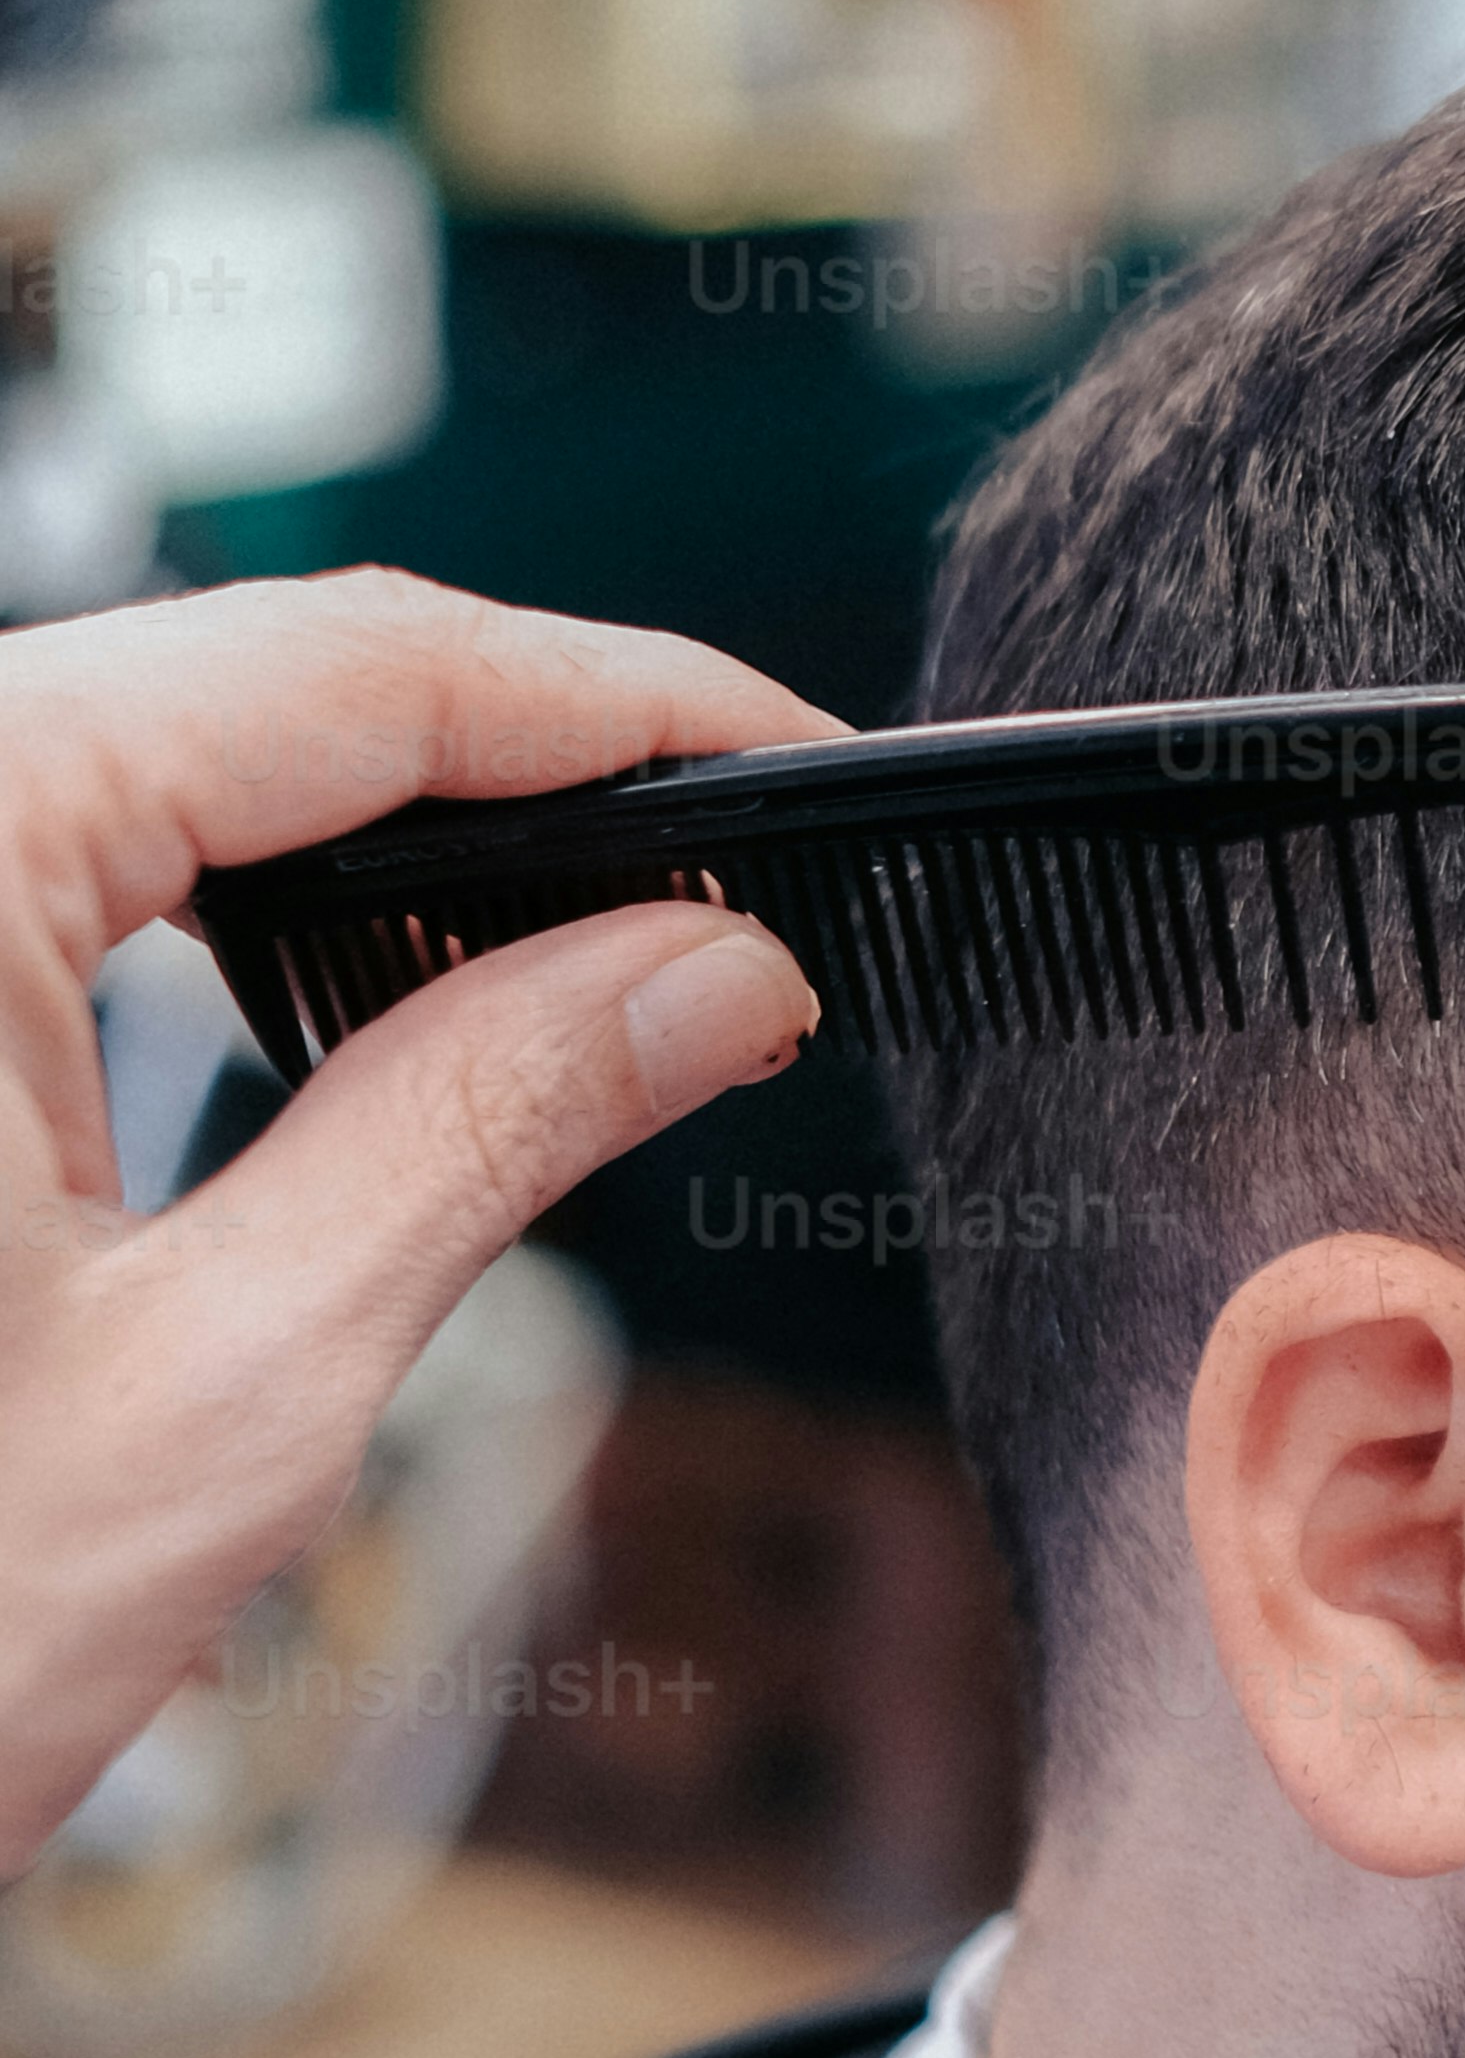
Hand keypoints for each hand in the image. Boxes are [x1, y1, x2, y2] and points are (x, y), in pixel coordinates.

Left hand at [0, 569, 832, 1874]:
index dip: (621, 700)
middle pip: (250, 679)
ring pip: (145, 749)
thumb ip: (484, 1125)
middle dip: (516, 765)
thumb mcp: (226, 1389)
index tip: (796, 763)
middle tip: (736, 892)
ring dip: (368, 830)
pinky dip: (209, 897)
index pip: (353, 668)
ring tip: (587, 953)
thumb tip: (709, 967)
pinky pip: (36, 851)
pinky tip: (353, 989)